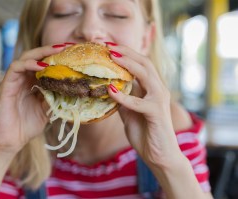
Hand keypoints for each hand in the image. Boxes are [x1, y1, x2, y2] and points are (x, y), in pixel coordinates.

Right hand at [0, 45, 65, 154]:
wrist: (10, 141)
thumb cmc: (27, 126)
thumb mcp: (47, 110)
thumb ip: (55, 98)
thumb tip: (71, 90)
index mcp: (33, 83)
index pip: (45, 64)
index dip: (58, 57)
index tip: (73, 52)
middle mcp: (24, 79)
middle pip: (37, 57)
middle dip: (51, 50)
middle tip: (67, 46)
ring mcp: (15, 80)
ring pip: (26, 58)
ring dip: (41, 53)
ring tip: (56, 51)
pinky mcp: (6, 85)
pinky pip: (15, 68)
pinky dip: (28, 64)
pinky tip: (41, 65)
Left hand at [107, 45, 181, 167]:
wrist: (159, 155)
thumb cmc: (145, 133)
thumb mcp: (129, 113)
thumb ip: (123, 100)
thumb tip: (108, 90)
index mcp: (152, 88)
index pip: (141, 64)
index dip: (126, 54)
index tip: (108, 47)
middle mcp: (158, 90)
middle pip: (144, 63)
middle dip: (126, 52)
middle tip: (108, 46)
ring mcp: (159, 100)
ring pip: (145, 75)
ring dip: (128, 65)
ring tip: (112, 57)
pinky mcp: (156, 113)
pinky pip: (139, 102)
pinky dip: (124, 96)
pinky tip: (110, 91)